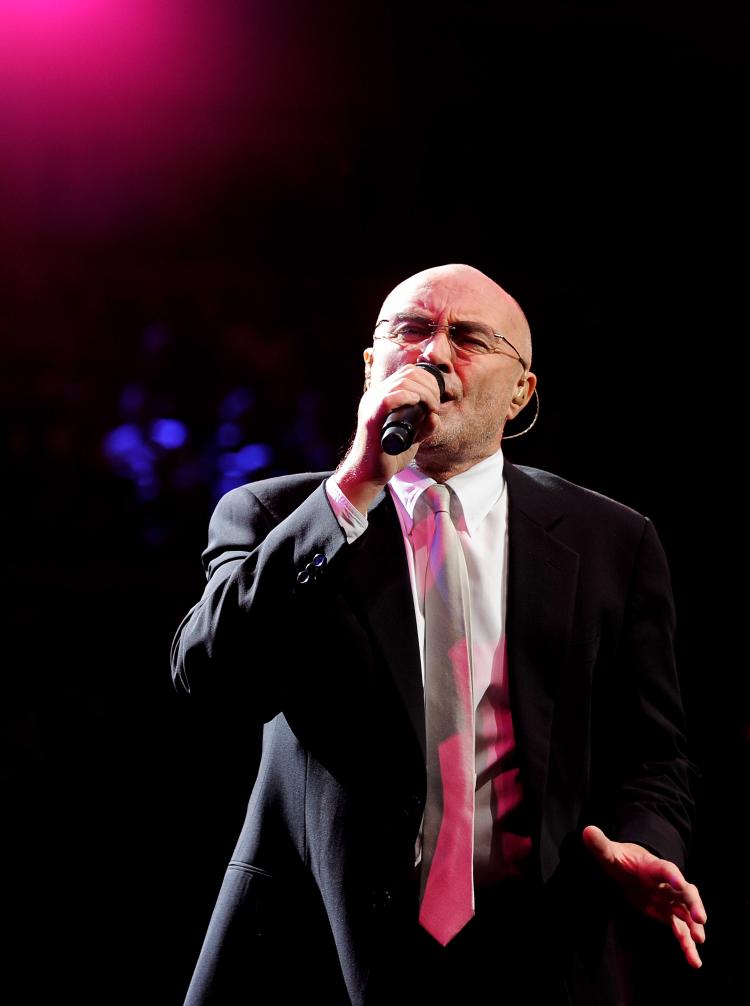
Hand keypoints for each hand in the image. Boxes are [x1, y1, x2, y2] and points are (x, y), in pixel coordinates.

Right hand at [336, 364, 441, 512]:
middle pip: (408, 373)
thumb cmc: (390, 456)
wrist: (370, 474)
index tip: (436, 400)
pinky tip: (417, 404)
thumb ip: (424, 426)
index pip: (408, 372)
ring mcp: (371, 405)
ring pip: (402, 383)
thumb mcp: (414, 437)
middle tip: (435, 406)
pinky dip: (407, 397)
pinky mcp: (371, 418)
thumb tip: (435, 416)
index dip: (428, 380)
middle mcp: (375, 396)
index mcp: (382, 396)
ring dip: (424, 392)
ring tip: (431, 408)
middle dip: (430, 386)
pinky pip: (389, 398)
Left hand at [582, 824, 706, 967]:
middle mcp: (667, 884)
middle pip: (686, 892)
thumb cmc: (621, 860)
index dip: (672, 876)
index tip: (680, 883)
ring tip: (699, 942)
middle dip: (693, 904)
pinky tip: (694, 961)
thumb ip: (601, 845)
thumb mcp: (610, 853)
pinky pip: (680, 930)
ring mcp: (670, 900)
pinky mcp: (667, 914)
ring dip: (694, 927)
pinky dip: (687, 945)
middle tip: (700, 918)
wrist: (630, 869)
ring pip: (686, 914)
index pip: (666, 869)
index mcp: (654, 867)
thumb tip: (587, 831)